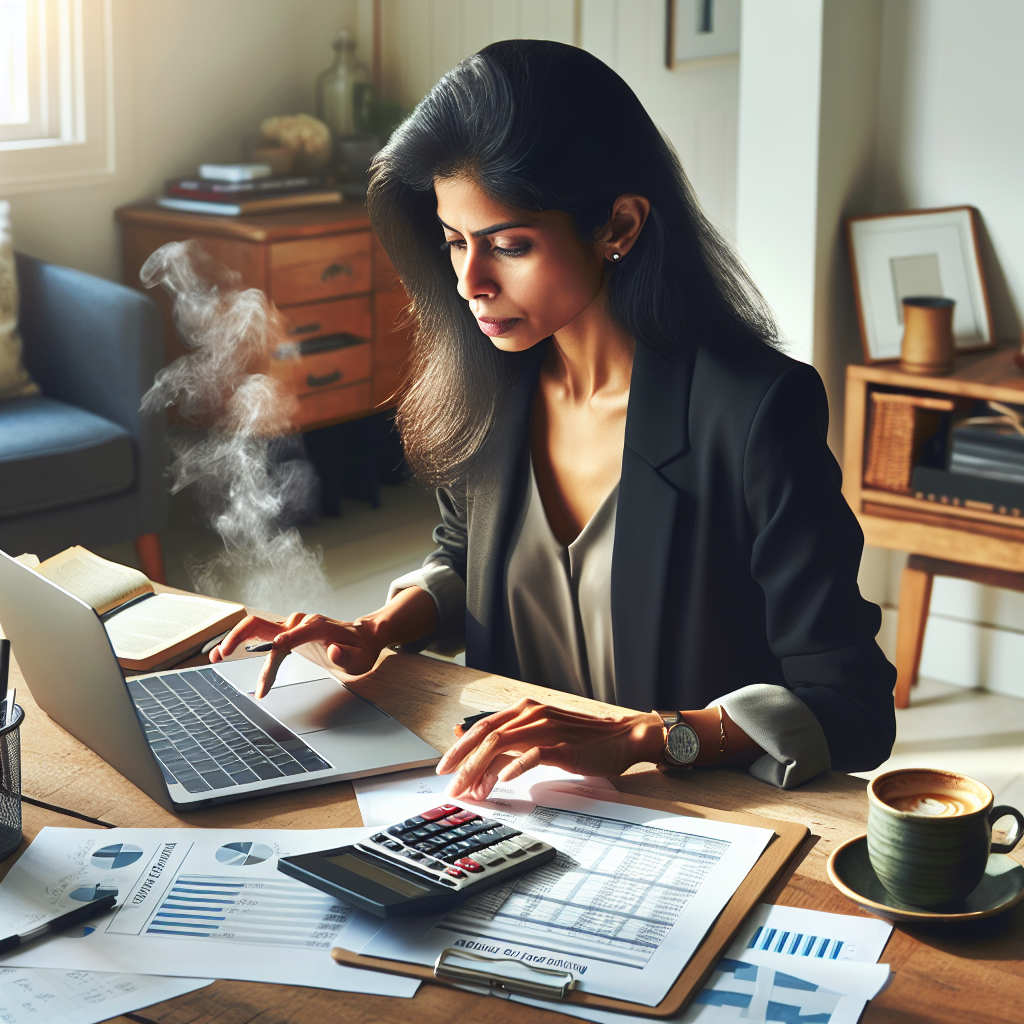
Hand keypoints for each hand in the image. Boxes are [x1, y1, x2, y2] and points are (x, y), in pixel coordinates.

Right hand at [211, 612, 384, 697]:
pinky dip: (240, 640)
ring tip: (215, 656)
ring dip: (232, 637)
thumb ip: (348, 656)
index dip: (276, 657)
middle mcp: (299, 622)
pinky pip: (258, 631)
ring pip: (254, 625)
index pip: (289, 638)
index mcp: (316, 626)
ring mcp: (290, 624)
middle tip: (222, 655)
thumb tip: (333, 651)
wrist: (362, 636)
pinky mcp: (285, 630)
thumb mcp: (360, 658)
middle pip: (260, 623)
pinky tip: (225, 652)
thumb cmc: (360, 649)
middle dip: (238, 637)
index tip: (266, 679)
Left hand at [437, 697, 664, 800]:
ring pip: (502, 745)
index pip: (482, 726)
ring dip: (481, 769)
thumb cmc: (583, 740)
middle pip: (486, 735)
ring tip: (472, 791)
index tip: (444, 769)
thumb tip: (480, 763)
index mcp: (525, 709)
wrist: (622, 737)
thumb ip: (512, 744)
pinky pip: (533, 754)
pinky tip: (503, 780)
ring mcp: (547, 728)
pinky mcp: (562, 746)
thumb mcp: (542, 736)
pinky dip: (514, 767)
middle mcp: (532, 714)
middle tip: (451, 786)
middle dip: (463, 762)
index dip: (460, 748)